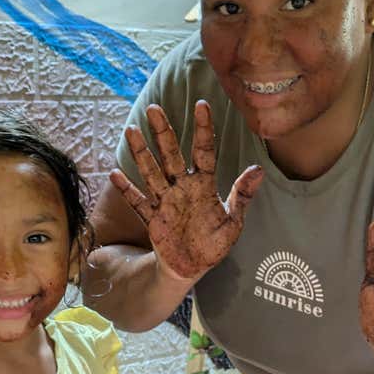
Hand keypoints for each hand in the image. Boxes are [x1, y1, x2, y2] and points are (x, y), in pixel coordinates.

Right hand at [111, 101, 263, 279]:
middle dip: (163, 132)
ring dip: (142, 152)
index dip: (203, 129)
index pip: (204, 151)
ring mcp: (165, 201)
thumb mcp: (233, 222)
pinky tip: (115, 174)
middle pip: (171, 155)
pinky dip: (127, 190)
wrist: (192, 268)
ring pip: (152, 172)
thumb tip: (259, 169)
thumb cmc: (213, 243)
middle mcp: (182, 188)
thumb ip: (243, 195)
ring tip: (131, 130)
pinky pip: (138, 202)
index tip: (201, 105)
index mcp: (204, 185)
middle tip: (154, 108)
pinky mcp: (153, 219)